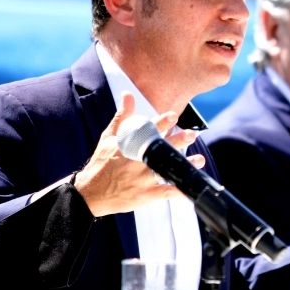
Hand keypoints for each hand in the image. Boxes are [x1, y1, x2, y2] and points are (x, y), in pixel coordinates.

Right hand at [73, 91, 203, 216]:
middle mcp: (135, 162)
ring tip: (199, 159)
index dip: (160, 124)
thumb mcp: (109, 138)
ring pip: (165, 171)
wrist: (90, 193)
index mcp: (128, 146)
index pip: (146, 132)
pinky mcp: (145, 195)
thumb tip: (128, 94)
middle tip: (191, 135)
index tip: (173, 117)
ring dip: (183, 165)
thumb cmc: (101, 163)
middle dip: (176, 142)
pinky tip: (191, 187)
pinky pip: (166, 193)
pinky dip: (179, 191)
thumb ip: (123, 117)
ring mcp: (141, 179)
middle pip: (158, 150)